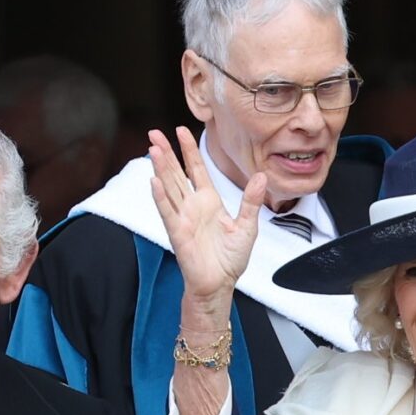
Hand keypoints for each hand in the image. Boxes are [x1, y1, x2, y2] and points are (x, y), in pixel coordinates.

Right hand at [147, 126, 261, 307]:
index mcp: (209, 201)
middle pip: (176, 173)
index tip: (181, 130)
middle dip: (167, 153)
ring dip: (160, 169)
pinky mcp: (178, 234)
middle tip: (154, 131)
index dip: (189, 150)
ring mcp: (183, 218)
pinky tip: (154, 182)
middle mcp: (193, 206)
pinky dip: (160, 198)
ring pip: (169, 188)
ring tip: (153, 149)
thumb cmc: (230, 259)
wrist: (221, 284)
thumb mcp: (247, 226)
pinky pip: (168, 213)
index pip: (196, 169)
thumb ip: (251, 201)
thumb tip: (261, 177)